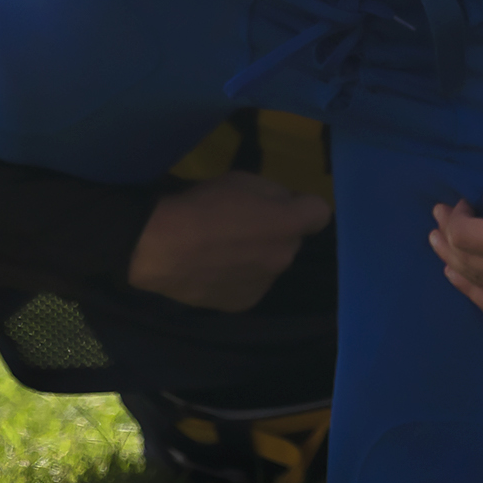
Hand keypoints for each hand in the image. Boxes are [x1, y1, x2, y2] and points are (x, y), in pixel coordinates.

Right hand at [125, 171, 331, 312]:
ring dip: (258, 255)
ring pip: (270, 264)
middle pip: (291, 240)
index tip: (283, 203)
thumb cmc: (202, 205)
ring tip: (222, 249)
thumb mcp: (242, 179)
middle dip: (276, 231)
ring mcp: (265, 284)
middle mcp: (285, 258)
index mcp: (289, 225)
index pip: (320, 213)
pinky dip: (239, 276)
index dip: (303, 205)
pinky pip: (251, 284)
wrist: (162, 247)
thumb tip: (286, 204)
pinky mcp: (243, 303)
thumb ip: (273, 193)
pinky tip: (214, 268)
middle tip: (243, 223)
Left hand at [430, 168, 482, 321]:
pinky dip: (473, 292)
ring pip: (476, 286)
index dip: (451, 218)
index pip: (464, 237)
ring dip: (453, 264)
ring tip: (441, 247)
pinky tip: (462, 279)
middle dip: (446, 239)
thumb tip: (480, 216)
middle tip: (438, 220)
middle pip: (465, 262)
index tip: (456, 203)